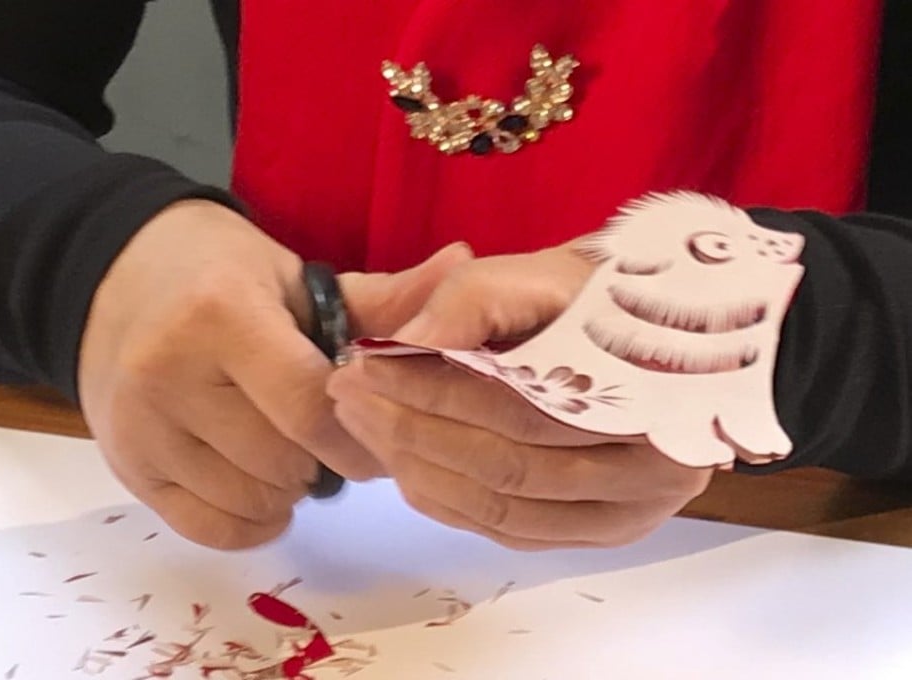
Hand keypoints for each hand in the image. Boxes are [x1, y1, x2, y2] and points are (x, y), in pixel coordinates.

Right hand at [78, 200, 469, 548]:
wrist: (116, 281)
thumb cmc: (220, 276)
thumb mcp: (297, 278)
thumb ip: (382, 298)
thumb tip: (463, 268)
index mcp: (221, 316)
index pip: (311, 406)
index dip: (360, 433)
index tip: (380, 433)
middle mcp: (168, 374)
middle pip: (285, 462)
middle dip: (325, 456)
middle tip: (326, 428)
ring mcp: (139, 427)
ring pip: (254, 500)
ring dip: (289, 486)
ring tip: (284, 441)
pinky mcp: (126, 468)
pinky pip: (212, 529)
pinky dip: (252, 517)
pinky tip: (258, 479)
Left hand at [328, 245, 712, 549]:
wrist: (671, 331)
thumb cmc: (602, 296)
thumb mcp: (538, 274)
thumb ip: (469, 301)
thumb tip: (399, 346)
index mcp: (651, 394)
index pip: (515, 405)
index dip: (429, 388)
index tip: (362, 363)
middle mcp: (654, 470)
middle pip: (506, 467)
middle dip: (410, 431)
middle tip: (348, 394)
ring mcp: (630, 512)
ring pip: (503, 510)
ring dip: (419, 471)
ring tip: (363, 424)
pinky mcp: (603, 531)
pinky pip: (514, 533)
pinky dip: (450, 504)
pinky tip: (405, 468)